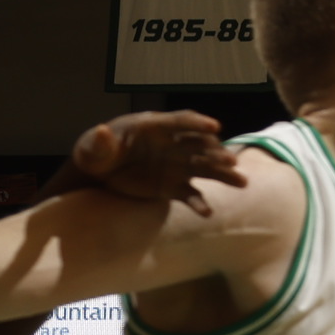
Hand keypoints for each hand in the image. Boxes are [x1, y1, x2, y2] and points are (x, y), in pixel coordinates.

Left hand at [64, 110, 245, 216]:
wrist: (97, 176)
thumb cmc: (96, 154)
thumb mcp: (93, 147)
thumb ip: (99, 142)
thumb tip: (101, 132)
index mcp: (155, 127)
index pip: (181, 121)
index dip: (198, 123)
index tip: (215, 126)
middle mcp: (172, 145)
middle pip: (200, 146)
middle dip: (217, 152)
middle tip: (232, 162)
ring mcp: (175, 166)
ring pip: (204, 168)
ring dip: (222, 175)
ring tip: (241, 183)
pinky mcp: (171, 187)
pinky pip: (189, 194)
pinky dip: (198, 202)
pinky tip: (206, 213)